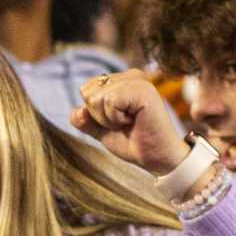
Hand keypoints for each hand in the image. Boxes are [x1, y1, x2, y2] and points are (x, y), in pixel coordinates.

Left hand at [70, 69, 193, 174]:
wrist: (157, 158)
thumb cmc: (134, 143)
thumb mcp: (102, 130)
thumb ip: (85, 120)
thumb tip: (77, 111)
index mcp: (121, 81)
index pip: (86, 90)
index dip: (94, 114)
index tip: (118, 122)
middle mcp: (130, 76)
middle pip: (87, 92)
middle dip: (99, 116)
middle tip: (125, 123)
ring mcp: (137, 81)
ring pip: (96, 98)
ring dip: (108, 119)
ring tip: (130, 122)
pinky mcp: (142, 89)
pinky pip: (109, 102)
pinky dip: (116, 119)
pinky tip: (135, 121)